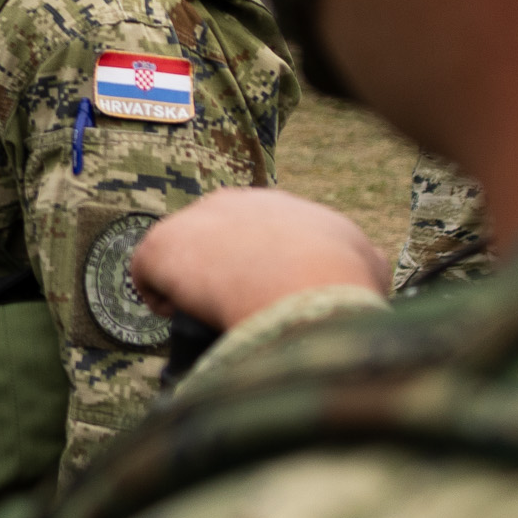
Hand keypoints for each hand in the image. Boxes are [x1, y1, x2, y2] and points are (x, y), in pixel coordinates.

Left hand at [129, 187, 388, 330]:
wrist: (306, 288)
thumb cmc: (342, 284)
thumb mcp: (369, 267)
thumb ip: (361, 262)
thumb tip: (364, 271)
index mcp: (280, 207)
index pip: (256, 231)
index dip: (255, 263)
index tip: (259, 292)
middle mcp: (235, 202)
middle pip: (214, 238)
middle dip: (218, 269)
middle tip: (227, 306)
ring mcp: (195, 220)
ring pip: (181, 253)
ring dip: (185, 282)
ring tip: (198, 314)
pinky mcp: (161, 244)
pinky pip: (148, 271)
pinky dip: (158, 296)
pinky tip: (174, 314)